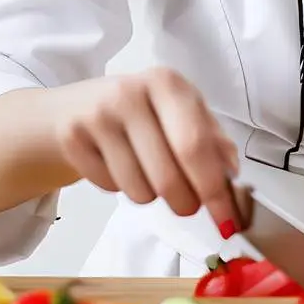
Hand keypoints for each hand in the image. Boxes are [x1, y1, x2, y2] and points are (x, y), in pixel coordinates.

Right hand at [52, 67, 246, 235]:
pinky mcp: (73, 139)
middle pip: (168, 176)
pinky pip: (111, 189)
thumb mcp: (179, 112)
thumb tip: (231, 174)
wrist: (72, 108)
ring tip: (147, 173)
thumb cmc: (138, 112)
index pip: (196, 146)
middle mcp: (130, 94)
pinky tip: (118, 165)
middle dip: (186, 204)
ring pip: (140, 191)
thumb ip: (211, 139)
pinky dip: (122, 189)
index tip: (228, 220)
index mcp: (167, 83)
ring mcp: (98, 116)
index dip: (214, 190)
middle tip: (188, 206)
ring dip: (151, 196)